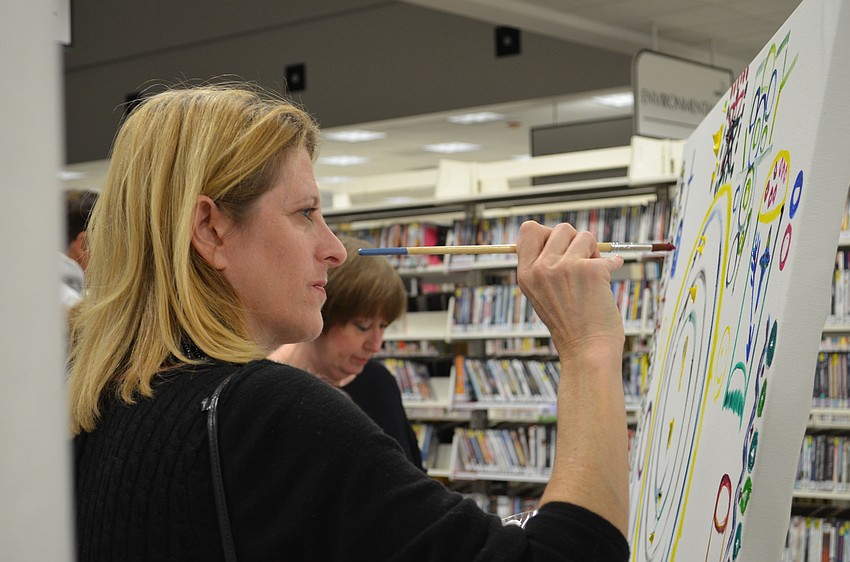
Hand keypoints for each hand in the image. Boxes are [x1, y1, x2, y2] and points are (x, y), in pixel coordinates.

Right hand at [515, 221, 624, 359]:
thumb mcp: (542, 294)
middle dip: (576, 242)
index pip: (529, 230)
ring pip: (585, 236)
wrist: (587, 351)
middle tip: (581, 265)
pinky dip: (612, 265)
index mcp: (526, 273)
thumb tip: (565, 237)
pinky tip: (609, 278)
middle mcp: (541, 268)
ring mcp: (564, 268)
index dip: (548, 233)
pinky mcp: (589, 271)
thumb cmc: (569, 324)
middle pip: (561, 228)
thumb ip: (544, 266)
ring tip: (592, 276)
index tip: (560, 248)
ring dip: (593, 252)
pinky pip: (606, 254)